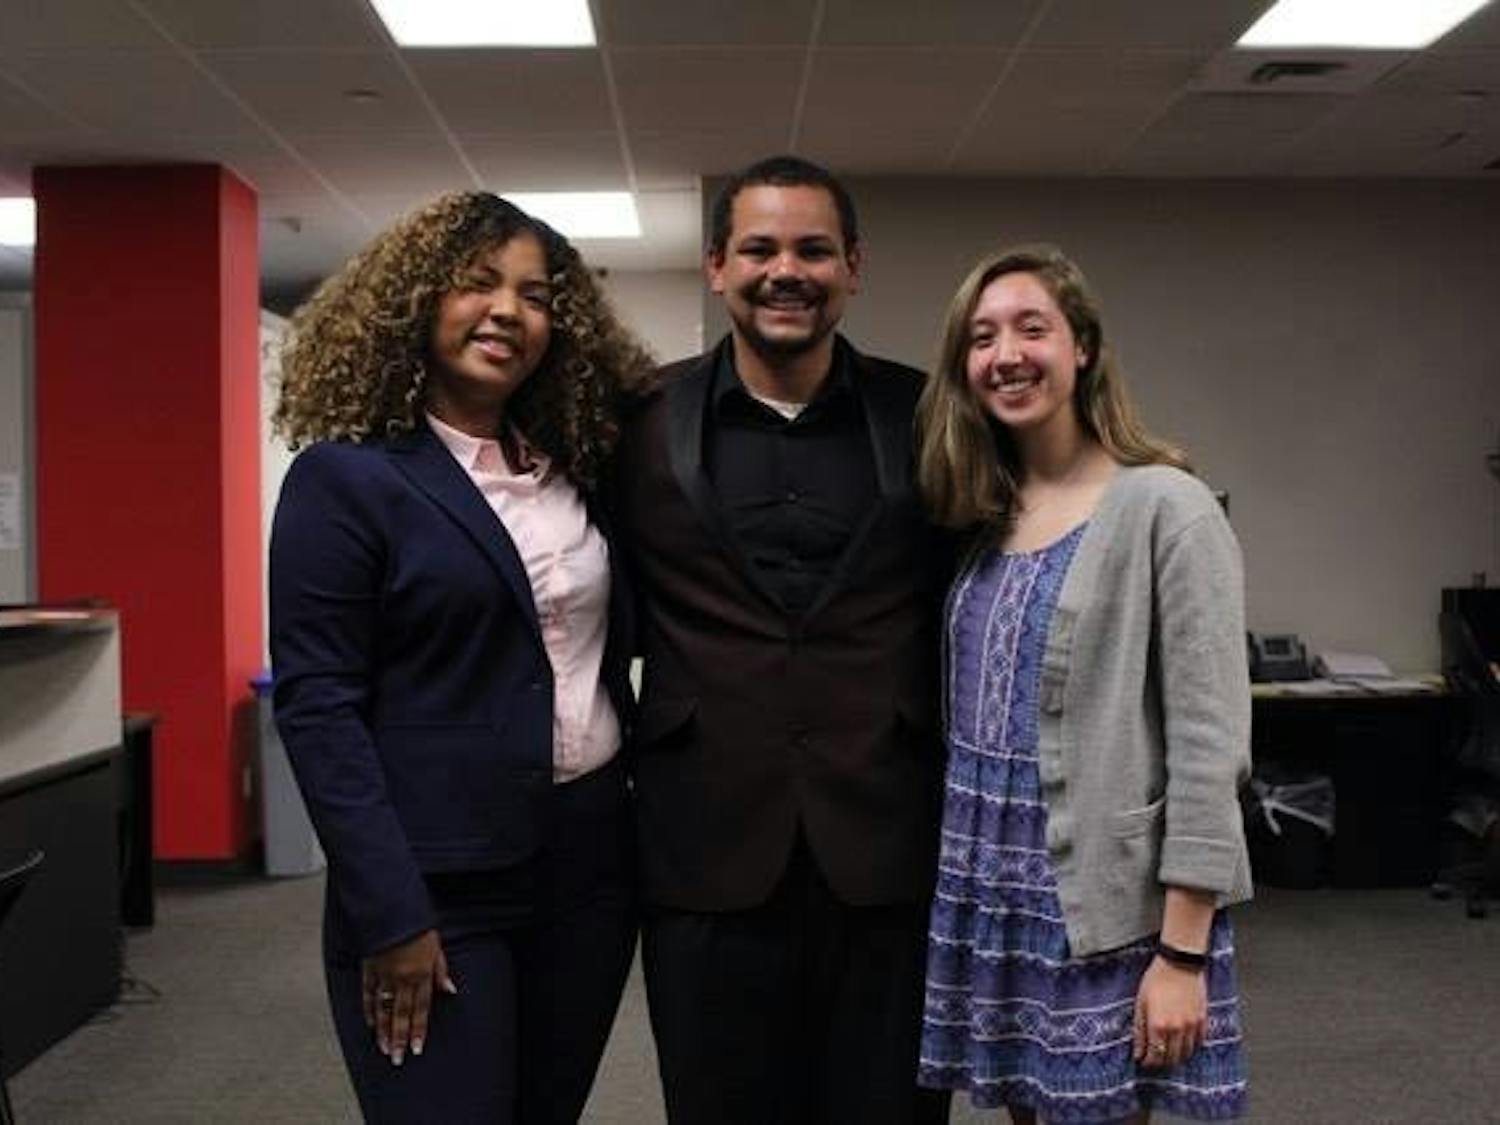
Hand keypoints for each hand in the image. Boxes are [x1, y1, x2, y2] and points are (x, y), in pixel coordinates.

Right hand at [361, 929, 457, 1065]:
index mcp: (421, 972)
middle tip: (398, 1058)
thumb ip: (441, 971)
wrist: (389, 907)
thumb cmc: (416, 924)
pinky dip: (370, 1011)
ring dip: (384, 1031)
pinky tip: (372, 1024)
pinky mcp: (369, 969)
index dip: (418, 1030)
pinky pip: (368, 995)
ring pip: (384, 1009)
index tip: (416, 1048)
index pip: (421, 1008)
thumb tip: (450, 991)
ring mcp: (384, 975)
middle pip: (401, 1014)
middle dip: (400, 1038)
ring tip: (385, 1049)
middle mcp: (402, 977)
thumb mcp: (436, 945)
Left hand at [1132, 955, 1206, 1068]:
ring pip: (1186, 1054)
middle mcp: (1177, 1030)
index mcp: (1158, 1026)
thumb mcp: (1140, 1003)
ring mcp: (1192, 1026)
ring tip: (1167, 1052)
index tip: (1143, 1061)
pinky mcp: (1203, 1020)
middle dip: (1161, 1062)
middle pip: (1171, 1059)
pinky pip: (1198, 1043)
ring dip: (1176, 1057)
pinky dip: (1190, 1047)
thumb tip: (1137, 1051)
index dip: (1147, 1062)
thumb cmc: (1156, 979)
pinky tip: (1182, 1043)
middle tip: (1154, 1059)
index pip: (1154, 1056)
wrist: (1180, 963)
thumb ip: (1139, 1030)